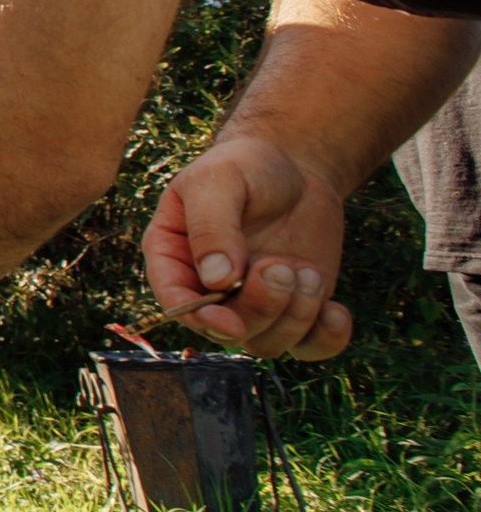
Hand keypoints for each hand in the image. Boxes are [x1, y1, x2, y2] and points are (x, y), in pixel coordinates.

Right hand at [144, 134, 352, 359]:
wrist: (295, 166)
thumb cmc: (246, 165)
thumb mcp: (219, 180)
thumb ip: (211, 226)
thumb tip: (216, 279)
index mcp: (175, 257)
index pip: (176, 301)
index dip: (199, 319)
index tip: (232, 323)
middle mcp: (209, 289)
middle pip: (228, 329)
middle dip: (261, 307)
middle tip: (283, 267)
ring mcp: (253, 302)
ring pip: (268, 342)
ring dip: (295, 315)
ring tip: (308, 270)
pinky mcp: (295, 307)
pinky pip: (310, 346)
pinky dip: (326, 338)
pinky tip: (336, 310)